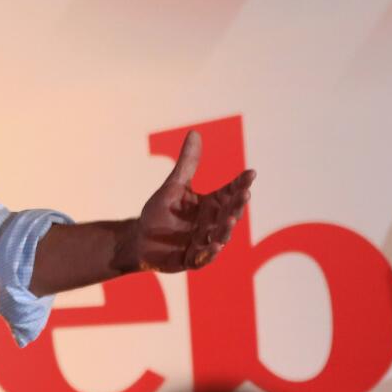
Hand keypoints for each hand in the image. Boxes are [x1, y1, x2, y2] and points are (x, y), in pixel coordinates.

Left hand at [122, 131, 254, 272]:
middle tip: (244, 193)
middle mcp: (212, 224)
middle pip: (229, 213)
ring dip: (226, 228)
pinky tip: (216, 245)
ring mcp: (204, 242)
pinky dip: (210, 252)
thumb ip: (187, 163)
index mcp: (211, 205)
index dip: (240, 183)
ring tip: (230, 218)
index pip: (230, 192)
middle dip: (237, 204)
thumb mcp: (174, 186)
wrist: (140, 239)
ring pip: (221, 236)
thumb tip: (195, 132)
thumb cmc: (160, 212)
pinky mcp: (192, 259)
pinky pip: (204, 257)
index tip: (251, 173)